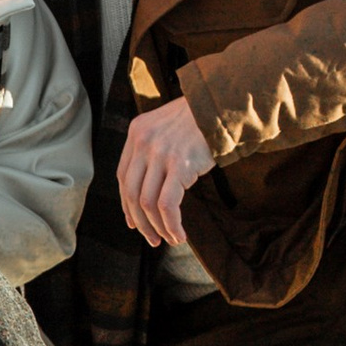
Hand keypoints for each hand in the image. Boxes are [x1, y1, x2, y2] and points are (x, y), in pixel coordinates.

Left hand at [117, 97, 214, 250]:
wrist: (223, 106)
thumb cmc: (199, 120)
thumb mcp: (165, 126)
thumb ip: (152, 149)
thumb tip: (148, 188)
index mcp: (136, 132)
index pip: (122, 177)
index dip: (126, 203)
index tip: (134, 221)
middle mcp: (142, 142)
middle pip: (131, 192)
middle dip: (140, 222)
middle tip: (151, 239)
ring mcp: (159, 154)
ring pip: (147, 202)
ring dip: (157, 227)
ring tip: (169, 239)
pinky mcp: (179, 165)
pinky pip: (167, 205)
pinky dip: (171, 224)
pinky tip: (179, 234)